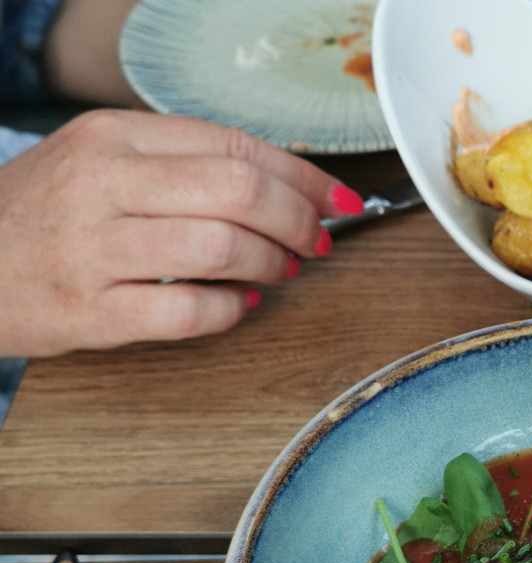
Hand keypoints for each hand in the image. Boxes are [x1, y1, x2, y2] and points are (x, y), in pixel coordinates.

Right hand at [0, 109, 363, 356]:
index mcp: (115, 136)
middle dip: (297, 219)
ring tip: (277, 269)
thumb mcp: (105, 163)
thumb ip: (185, 166)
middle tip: (313, 240)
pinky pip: (188, 310)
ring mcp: (93, 248)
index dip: (304, 178)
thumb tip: (286, 187)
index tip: (338, 200)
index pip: (237, 146)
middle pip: (239, 190)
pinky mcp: (89, 310)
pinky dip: (230, 310)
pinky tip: (238, 304)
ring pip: (220, 246)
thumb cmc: (48, 216)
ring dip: (270, 262)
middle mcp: (103, 183)